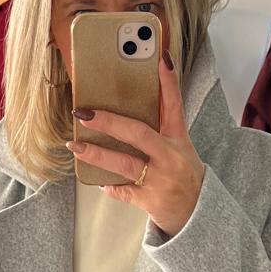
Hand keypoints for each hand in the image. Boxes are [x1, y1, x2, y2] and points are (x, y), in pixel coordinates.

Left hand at [68, 51, 205, 237]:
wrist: (195, 213)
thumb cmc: (181, 175)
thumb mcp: (178, 149)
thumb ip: (157, 130)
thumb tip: (122, 109)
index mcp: (178, 139)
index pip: (174, 104)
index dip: (168, 81)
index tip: (161, 58)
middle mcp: (170, 157)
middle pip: (138, 133)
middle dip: (109, 122)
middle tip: (84, 112)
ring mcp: (159, 180)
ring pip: (124, 164)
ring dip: (97, 154)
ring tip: (75, 145)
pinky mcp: (149, 200)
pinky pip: (122, 190)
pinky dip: (108, 185)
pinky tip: (97, 180)